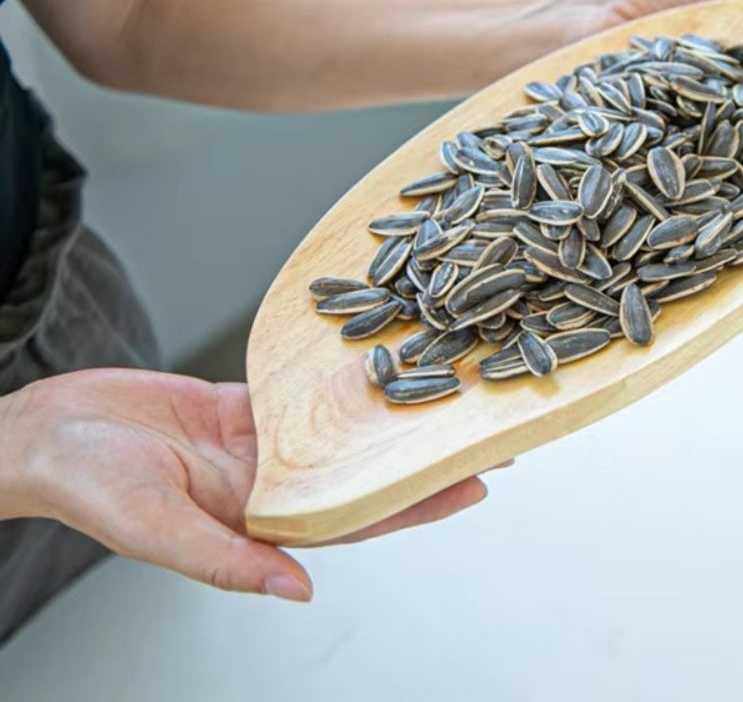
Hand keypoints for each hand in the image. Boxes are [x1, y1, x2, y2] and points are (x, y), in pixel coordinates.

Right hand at [3, 369, 488, 600]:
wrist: (48, 430)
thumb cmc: (87, 485)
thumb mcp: (154, 526)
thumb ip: (225, 561)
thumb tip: (295, 592)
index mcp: (256, 522)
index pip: (356, 518)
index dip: (415, 505)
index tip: (472, 486)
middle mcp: (269, 484)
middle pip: (361, 470)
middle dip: (419, 455)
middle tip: (481, 431)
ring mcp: (259, 443)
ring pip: (338, 428)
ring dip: (386, 415)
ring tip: (439, 394)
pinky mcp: (242, 406)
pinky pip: (299, 392)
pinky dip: (336, 381)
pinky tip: (372, 363)